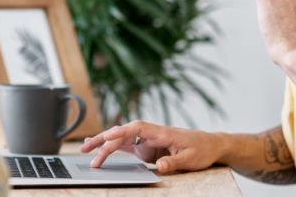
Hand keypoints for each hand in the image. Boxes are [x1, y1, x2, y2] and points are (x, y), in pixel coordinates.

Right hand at [79, 120, 224, 173]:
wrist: (210, 145)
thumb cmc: (202, 149)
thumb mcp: (190, 159)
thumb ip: (173, 163)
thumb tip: (158, 167)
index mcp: (161, 132)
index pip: (137, 128)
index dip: (121, 132)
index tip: (107, 137)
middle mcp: (151, 133)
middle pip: (123, 132)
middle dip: (104, 138)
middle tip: (86, 148)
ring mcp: (148, 140)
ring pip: (121, 139)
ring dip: (104, 143)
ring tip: (85, 150)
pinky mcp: (147, 147)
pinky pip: (126, 146)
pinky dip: (113, 147)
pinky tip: (101, 150)